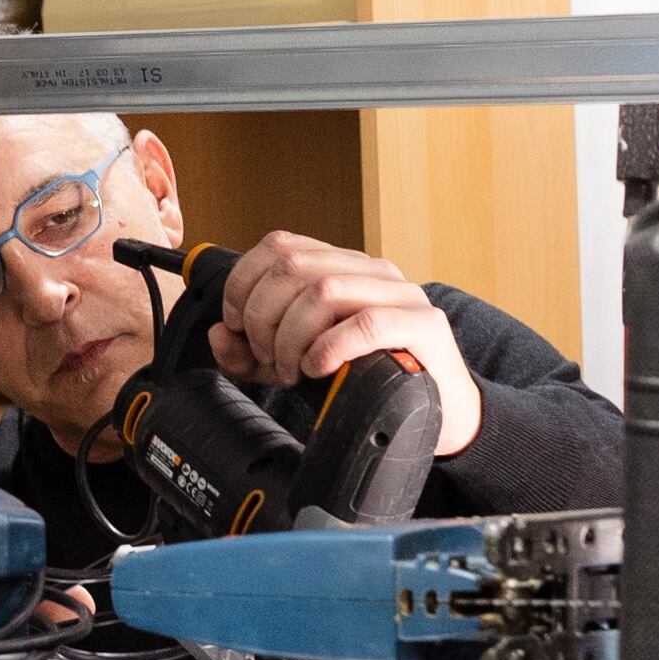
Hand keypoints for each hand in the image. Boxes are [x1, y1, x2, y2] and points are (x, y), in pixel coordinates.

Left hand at [205, 233, 482, 455]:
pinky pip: (364, 324)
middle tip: (269, 359)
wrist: (439, 413)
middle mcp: (372, 271)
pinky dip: (328, 348)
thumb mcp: (294, 365)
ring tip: (295, 370)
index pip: (279, 246)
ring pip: (322, 292)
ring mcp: (401, 295)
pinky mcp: (423, 326)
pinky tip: (320, 369)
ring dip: (292, 337)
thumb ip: (251, 352)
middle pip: (292, 268)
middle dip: (264, 318)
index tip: (238, 325)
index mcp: (343, 268)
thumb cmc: (369, 381)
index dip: (245, 284)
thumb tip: (220, 332)